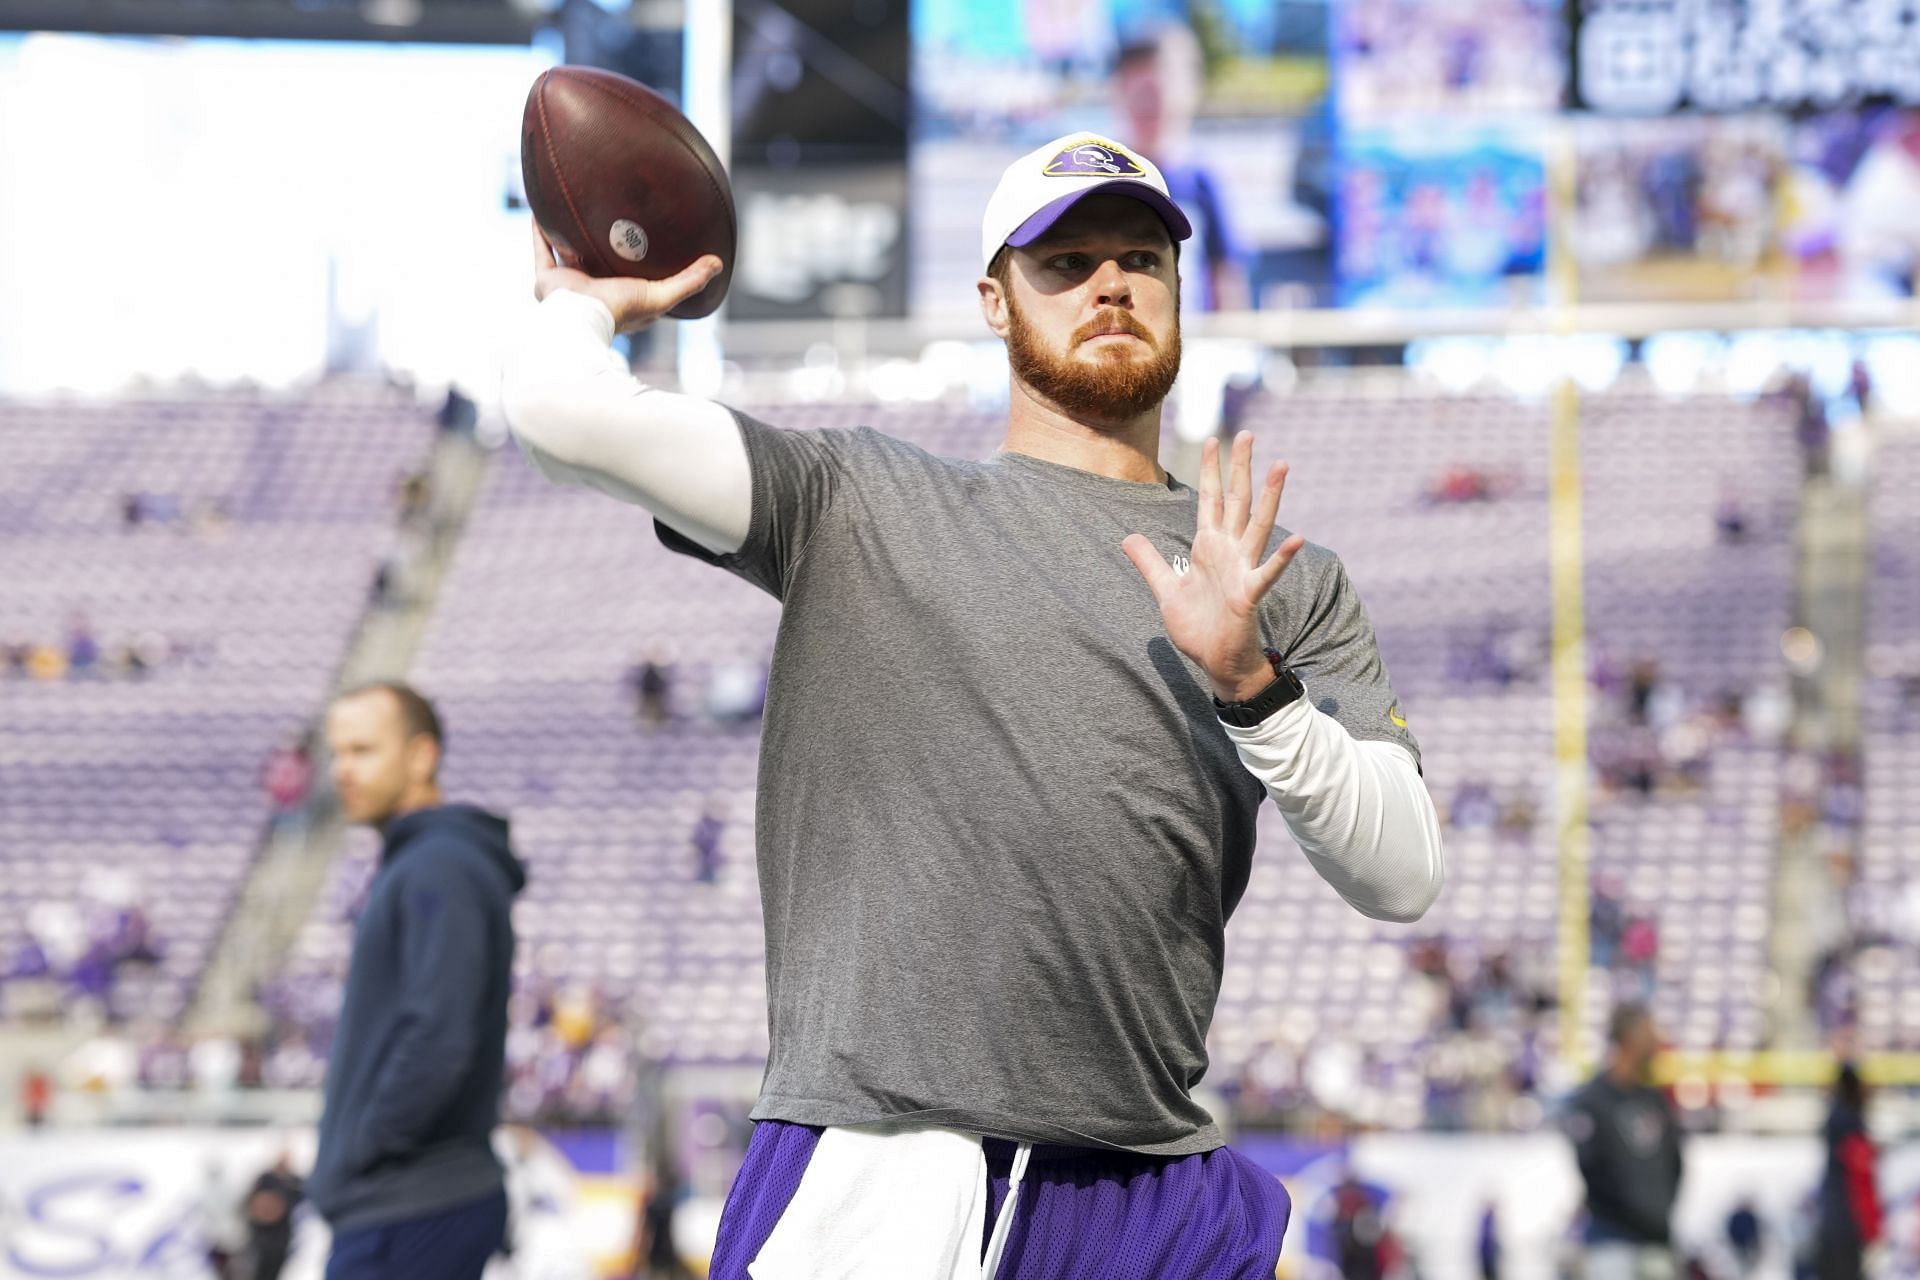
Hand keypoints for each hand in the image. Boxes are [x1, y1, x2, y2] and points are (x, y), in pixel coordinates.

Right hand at [531, 221, 721, 334]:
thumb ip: (689, 281)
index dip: (634, 263)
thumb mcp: (661, 294)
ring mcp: (568, 285)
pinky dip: (540, 232)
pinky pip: (542, 250)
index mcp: (616, 297)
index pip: (627, 278)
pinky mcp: (548, 280)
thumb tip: (718, 263)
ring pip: (566, 255)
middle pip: (595, 263)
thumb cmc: (620, 312)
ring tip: (572, 210)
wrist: (582, 319)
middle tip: (606, 217)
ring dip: (567, 236)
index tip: (642, 240)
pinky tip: (541, 210)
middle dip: (598, 245)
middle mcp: (591, 291)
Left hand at [1122, 431, 1305, 701]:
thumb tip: (1128, 538)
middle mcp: (1228, 551)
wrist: (1215, 661)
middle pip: (1237, 500)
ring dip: (1270, 497)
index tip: (1212, 439)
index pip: (1210, 500)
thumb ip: (1150, 562)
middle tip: (1247, 433)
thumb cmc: (1197, 627)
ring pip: (1258, 525)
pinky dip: (1282, 558)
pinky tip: (1298, 539)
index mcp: (1208, 547)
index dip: (1210, 471)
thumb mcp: (1165, 589)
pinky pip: (1267, 573)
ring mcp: (1242, 570)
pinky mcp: (1249, 594)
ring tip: (1281, 466)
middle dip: (1240, 468)